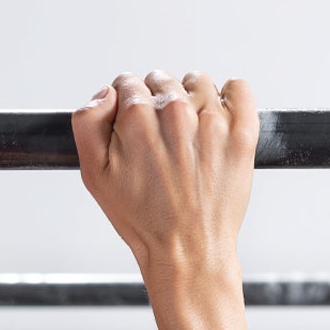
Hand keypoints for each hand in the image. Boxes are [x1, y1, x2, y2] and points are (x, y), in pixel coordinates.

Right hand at [71, 71, 258, 284]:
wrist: (186, 250)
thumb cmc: (140, 218)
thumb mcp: (93, 175)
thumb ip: (87, 123)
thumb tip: (106, 92)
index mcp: (137, 118)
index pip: (128, 83)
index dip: (125, 104)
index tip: (131, 128)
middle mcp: (176, 112)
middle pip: (161, 80)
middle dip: (155, 102)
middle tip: (157, 141)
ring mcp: (213, 120)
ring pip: (197, 81)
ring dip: (189, 98)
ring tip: (185, 135)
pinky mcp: (242, 131)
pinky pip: (237, 89)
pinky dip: (227, 97)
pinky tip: (214, 124)